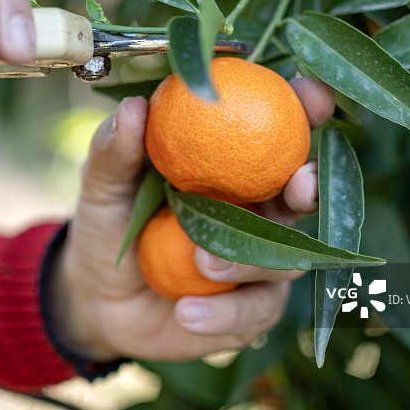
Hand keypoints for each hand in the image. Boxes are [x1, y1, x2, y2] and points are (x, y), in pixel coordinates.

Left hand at [49, 77, 335, 361]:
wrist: (96, 298)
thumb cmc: (108, 226)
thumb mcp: (103, 186)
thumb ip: (116, 151)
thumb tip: (135, 107)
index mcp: (230, 166)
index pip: (278, 132)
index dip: (306, 110)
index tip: (312, 96)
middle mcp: (257, 210)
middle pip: (305, 193)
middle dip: (313, 183)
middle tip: (299, 183)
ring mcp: (260, 262)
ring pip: (288, 259)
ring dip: (250, 260)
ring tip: (201, 262)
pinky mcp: (252, 310)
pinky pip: (258, 311)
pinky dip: (224, 313)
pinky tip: (187, 312)